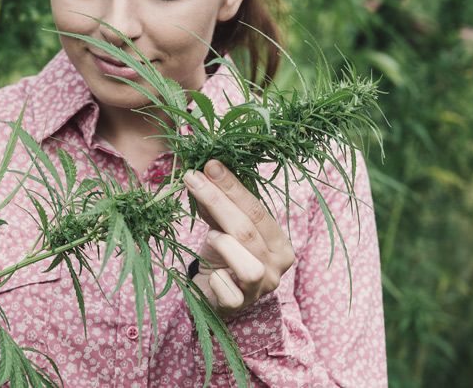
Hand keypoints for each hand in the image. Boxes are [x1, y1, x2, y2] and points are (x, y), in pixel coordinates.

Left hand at [183, 160, 294, 318]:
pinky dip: (217, 281)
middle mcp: (277, 265)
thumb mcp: (221, 229)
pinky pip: (229, 292)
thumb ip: (217, 207)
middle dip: (218, 201)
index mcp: (279, 242)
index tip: (210, 165)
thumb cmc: (223, 259)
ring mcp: (261, 289)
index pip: (257, 209)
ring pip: (249, 266)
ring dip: (226, 247)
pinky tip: (212, 276)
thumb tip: (202, 174)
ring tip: (211, 238)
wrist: (216, 298)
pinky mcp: (240, 307)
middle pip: (248, 231)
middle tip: (193, 179)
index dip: (232, 187)